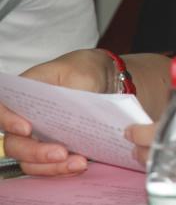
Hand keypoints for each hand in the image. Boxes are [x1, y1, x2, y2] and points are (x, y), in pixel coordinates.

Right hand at [0, 48, 113, 175]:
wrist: (101, 78)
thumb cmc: (84, 70)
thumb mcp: (82, 73)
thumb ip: (75, 92)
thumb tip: (73, 118)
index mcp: (25, 94)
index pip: (3, 109)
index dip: (8, 121)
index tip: (27, 129)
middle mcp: (24, 118)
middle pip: (14, 143)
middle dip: (35, 153)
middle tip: (61, 153)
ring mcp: (36, 136)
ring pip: (30, 160)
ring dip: (52, 167)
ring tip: (79, 163)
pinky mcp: (51, 148)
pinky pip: (48, 166)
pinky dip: (62, 170)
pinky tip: (79, 165)